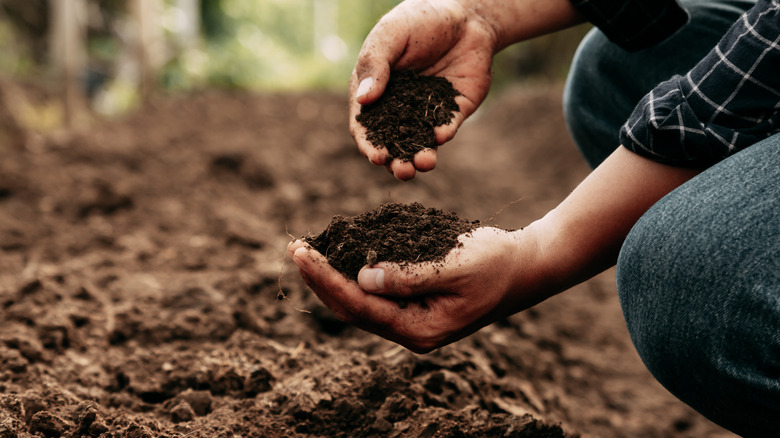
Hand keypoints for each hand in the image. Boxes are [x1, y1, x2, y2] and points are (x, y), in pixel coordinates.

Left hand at [287, 227, 548, 352]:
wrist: (526, 267)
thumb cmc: (496, 263)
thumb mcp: (455, 266)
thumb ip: (409, 276)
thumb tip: (362, 278)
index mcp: (421, 329)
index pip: (360, 306)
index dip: (326, 279)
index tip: (302, 253)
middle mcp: (412, 332)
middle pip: (352, 310)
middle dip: (320, 279)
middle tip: (294, 248)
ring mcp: (413, 321)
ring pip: (359, 304)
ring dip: (331, 279)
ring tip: (306, 253)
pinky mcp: (415, 306)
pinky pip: (375, 295)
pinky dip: (352, 275)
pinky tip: (337, 258)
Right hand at [349, 0, 497, 179]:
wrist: (465, 15)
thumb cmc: (419, 20)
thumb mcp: (391, 36)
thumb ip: (375, 66)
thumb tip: (363, 101)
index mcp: (375, 93)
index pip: (366, 126)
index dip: (369, 144)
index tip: (376, 156)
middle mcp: (398, 108)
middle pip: (392, 143)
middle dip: (396, 161)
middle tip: (402, 171)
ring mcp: (426, 112)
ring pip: (419, 143)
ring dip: (420, 158)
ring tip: (423, 164)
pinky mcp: (453, 111)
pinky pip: (446, 128)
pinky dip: (442, 134)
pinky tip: (441, 135)